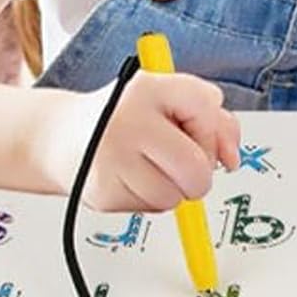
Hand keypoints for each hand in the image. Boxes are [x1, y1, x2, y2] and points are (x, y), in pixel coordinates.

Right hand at [49, 69, 240, 213]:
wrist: (64, 137)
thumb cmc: (128, 117)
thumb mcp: (170, 100)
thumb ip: (214, 120)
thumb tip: (232, 159)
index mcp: (149, 87)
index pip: (206, 106)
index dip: (210, 126)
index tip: (194, 128)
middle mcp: (128, 119)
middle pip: (196, 167)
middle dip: (198, 172)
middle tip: (179, 160)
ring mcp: (112, 158)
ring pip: (175, 196)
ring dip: (172, 188)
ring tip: (148, 165)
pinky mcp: (103, 192)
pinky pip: (152, 209)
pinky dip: (149, 199)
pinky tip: (132, 178)